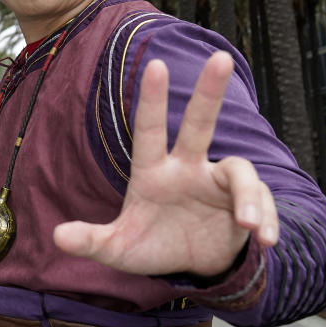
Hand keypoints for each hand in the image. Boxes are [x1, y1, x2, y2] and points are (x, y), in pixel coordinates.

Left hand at [53, 53, 278, 277]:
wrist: (193, 267)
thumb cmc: (152, 246)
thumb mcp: (118, 249)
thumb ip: (91, 241)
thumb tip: (57, 237)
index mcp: (154, 172)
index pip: (151, 131)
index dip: (153, 100)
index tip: (156, 65)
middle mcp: (188, 168)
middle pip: (200, 122)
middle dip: (209, 91)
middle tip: (221, 59)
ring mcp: (218, 184)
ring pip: (239, 172)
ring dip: (248, 197)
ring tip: (249, 225)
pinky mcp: (246, 204)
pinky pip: (262, 203)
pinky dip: (268, 220)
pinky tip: (266, 240)